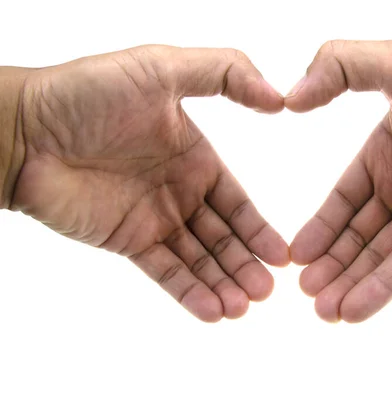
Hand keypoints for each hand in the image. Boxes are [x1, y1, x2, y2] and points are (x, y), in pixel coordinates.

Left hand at [12, 45, 288, 321]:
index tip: (281, 256)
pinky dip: (189, 292)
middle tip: (268, 292)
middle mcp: (179, 191)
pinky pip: (165, 271)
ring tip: (245, 308)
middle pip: (222, 236)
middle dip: (246, 264)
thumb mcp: (163, 67)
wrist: (26, 129)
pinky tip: (213, 311)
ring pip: (197, 259)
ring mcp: (153, 218)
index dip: (258, 229)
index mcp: (195, 157)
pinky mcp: (127, 240)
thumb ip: (225, 73)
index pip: (236, 201)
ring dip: (223, 284)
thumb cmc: (89, 93)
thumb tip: (279, 99)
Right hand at [286, 40, 391, 321]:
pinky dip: (379, 288)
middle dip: (329, 261)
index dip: (319, 225)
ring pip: (377, 254)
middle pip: (356, 231)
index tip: (294, 254)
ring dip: (348, 282)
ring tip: (321, 310)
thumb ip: (342, 66)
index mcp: (386, 148)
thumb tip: (291, 98)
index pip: (343, 195)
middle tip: (302, 290)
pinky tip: (352, 311)